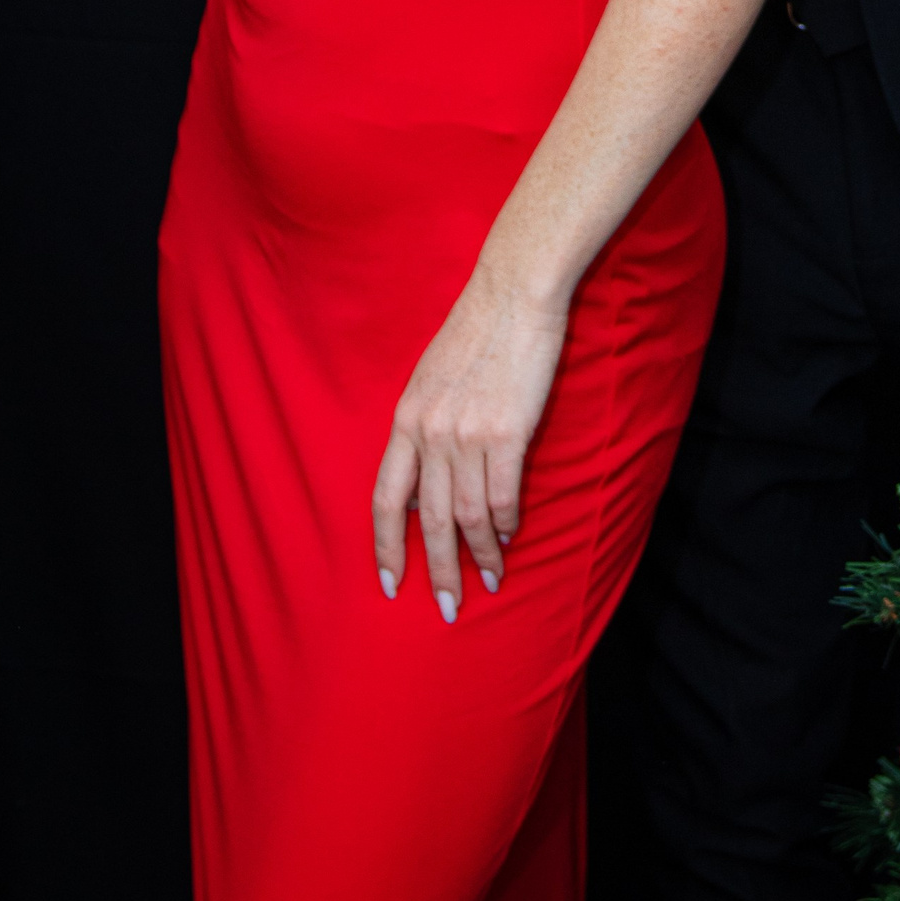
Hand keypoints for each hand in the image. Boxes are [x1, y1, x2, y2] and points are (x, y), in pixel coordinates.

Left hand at [371, 263, 568, 619]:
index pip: (386, 499)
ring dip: (482, 555)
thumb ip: (422, 428)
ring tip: (491, 578)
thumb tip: (424, 486)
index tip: (391, 585)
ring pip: (468, 515)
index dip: (385, 548)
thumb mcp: (430, 378)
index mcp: (406, 419)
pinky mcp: (507, 430)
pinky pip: (502, 495)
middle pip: (428, 521)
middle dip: (438, 571)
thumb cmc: (477, 331)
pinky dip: (506, 522)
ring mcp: (467, 433)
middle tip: (449, 608)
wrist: (514, 292)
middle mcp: (430, 432)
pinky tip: (511, 534)